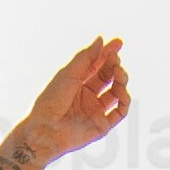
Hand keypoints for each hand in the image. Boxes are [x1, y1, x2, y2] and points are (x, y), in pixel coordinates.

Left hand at [21, 39, 130, 164]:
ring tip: (118, 73)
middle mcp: (87, 96)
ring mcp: (95, 111)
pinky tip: (122, 91)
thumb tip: (101, 40)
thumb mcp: (68, 73)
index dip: (108, 53)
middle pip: (108, 77)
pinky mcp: (101, 126)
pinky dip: (124, 101)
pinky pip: (119, 112)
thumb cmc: (50, 101)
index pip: (97, 65)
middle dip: (114, 66)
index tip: (118, 43)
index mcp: (77, 83)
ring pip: (117, 93)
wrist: (44, 129)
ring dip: (121, 81)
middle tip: (115, 60)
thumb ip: (86, 57)